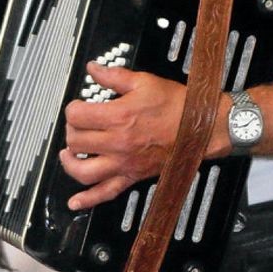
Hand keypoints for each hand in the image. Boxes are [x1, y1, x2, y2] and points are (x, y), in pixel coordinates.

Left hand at [59, 62, 186, 209]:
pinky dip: (88, 200)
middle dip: (72, 130)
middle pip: (76, 141)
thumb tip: (94, 69)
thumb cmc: (178, 107)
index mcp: (118, 118)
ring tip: (68, 153)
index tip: (78, 106)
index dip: (73, 108)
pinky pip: (106, 193)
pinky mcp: (132, 176)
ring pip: (83, 171)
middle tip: (78, 125)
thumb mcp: (144, 82)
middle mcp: (118, 143)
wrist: (203, 128)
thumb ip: (114, 76)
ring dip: (70, 162)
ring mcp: (124, 163)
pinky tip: (75, 202)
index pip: (76, 116)